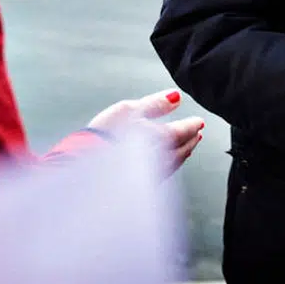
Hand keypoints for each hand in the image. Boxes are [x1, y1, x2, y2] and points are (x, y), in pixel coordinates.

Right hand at [88, 89, 205, 176]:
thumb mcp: (129, 110)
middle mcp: (164, 158)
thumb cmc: (105, 135)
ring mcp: (155, 175)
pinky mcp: (144, 187)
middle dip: (191, 140)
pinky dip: (172, 165)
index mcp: (163, 138)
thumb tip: (176, 96)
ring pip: (176, 162)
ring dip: (184, 153)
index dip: (192, 125)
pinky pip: (165, 173)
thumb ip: (155, 103)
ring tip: (187, 148)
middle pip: (184, 148)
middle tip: (197, 134)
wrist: (84, 168)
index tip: (199, 122)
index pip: (184, 130)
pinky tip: (167, 163)